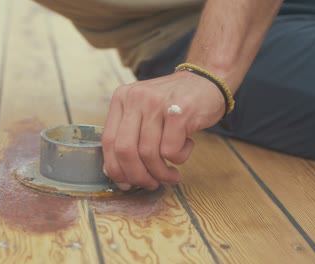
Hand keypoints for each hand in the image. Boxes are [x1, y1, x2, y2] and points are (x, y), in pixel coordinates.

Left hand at [102, 70, 225, 189]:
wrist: (206, 81)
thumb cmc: (173, 104)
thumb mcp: (143, 111)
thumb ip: (128, 135)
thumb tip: (116, 172)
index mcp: (121, 98)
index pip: (108, 141)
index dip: (115, 168)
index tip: (125, 183)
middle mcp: (135, 98)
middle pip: (125, 150)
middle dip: (137, 175)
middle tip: (151, 184)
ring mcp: (156, 103)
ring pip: (148, 154)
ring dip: (161, 172)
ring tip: (171, 174)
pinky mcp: (180, 111)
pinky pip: (171, 151)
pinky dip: (179, 158)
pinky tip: (186, 148)